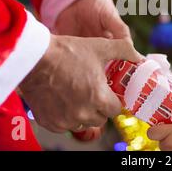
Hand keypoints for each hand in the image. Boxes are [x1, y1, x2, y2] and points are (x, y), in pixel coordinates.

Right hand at [52, 0, 137, 136]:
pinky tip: (62, 100)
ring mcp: (65, 120)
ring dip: (83, 113)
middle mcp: (83, 113)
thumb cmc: (67, 51)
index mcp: (99, 98)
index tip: (108, 92)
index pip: (115, 109)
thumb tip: (138, 56)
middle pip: (100, 118)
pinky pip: (64, 125)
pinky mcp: (49, 122)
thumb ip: (123, 50)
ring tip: (77, 95)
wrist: (34, 58)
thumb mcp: (99, 46)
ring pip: (83, 123)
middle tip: (92, 91)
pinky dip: (65, 116)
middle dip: (99, 107)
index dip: (113, 100)